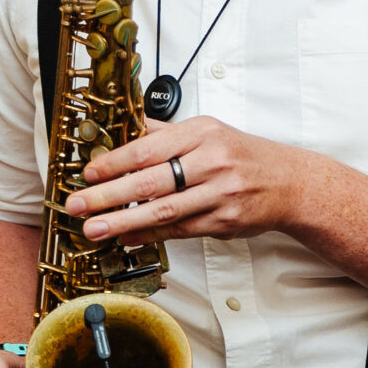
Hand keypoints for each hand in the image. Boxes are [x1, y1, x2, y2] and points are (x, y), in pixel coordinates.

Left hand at [68, 117, 316, 243]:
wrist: (289, 183)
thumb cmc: (243, 155)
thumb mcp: (208, 131)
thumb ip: (164, 133)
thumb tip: (123, 130)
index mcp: (202, 133)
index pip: (148, 148)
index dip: (114, 162)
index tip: (88, 172)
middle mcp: (212, 161)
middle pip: (151, 181)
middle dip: (109, 194)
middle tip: (78, 205)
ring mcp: (219, 194)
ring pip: (164, 210)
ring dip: (123, 221)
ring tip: (94, 229)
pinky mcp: (224, 221)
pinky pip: (179, 229)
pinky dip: (150, 234)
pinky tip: (126, 237)